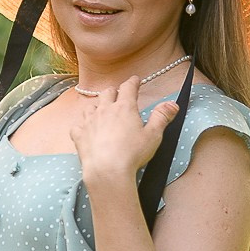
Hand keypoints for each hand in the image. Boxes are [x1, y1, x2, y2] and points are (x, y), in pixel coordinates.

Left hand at [71, 72, 180, 195]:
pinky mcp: (79, 135)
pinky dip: (82, 124)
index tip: (135, 80)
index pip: (128, 87)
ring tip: (101, 111)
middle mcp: (105, 110)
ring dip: (97, 106)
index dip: (133, 82)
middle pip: (107, 93)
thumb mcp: (153, 135)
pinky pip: (77, 124)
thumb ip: (162, 117)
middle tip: (118, 95)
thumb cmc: (132, 153)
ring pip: (90, 106)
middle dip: (114, 92)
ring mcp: (89, 121)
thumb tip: (172, 104)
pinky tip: (85, 129)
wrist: (107, 170)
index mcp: (124, 107)